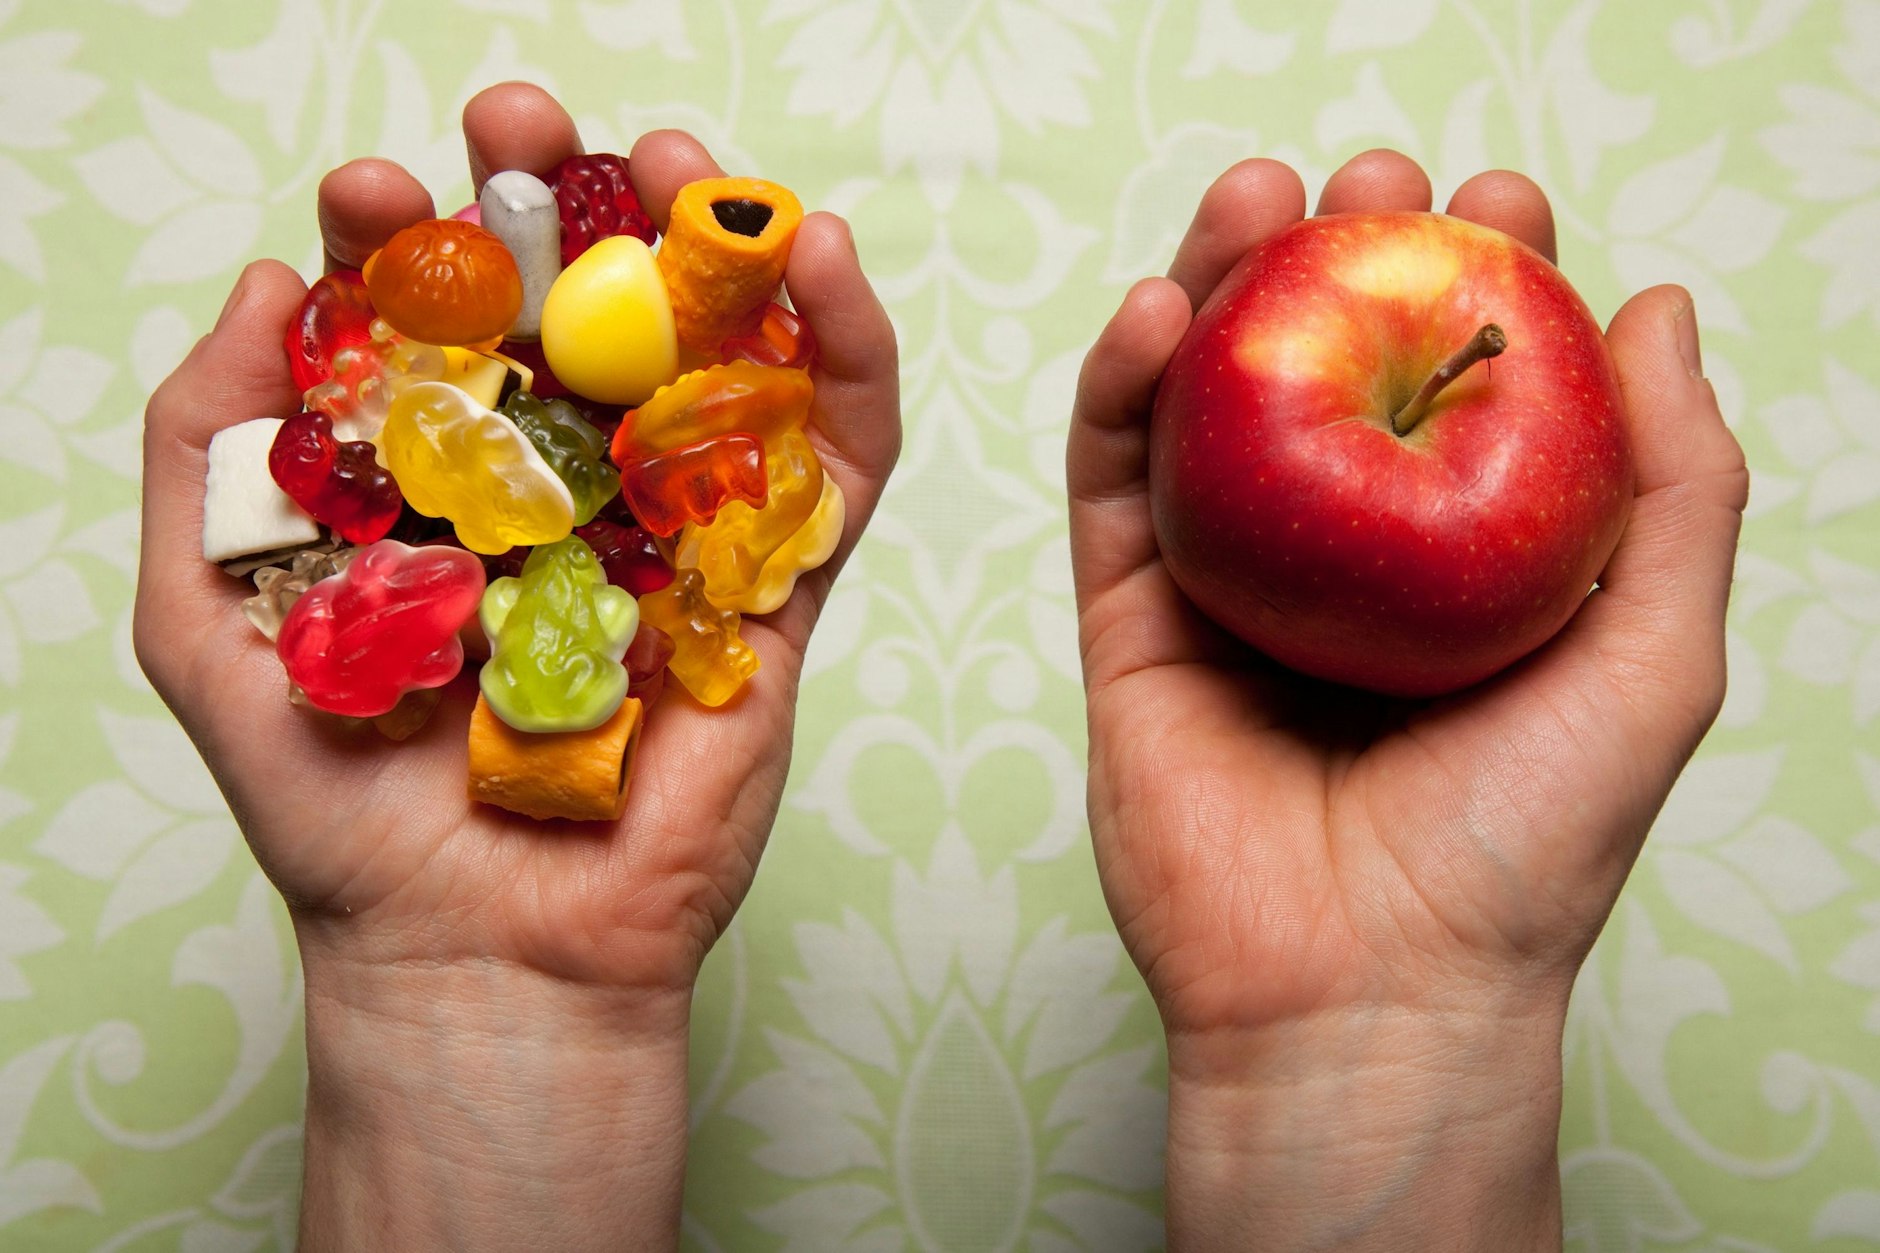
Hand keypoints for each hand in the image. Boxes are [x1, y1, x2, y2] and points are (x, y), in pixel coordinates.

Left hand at [135, 84, 899, 1250]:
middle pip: (582, 308)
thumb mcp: (208, 628)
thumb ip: (203, 457)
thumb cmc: (341, 815)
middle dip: (561, 197)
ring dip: (713, 240)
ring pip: (719, 357)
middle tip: (528, 122)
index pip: (432, 319)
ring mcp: (681, 534)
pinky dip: (852, 357)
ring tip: (679, 159)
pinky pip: (840, 463)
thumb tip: (261, 286)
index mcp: (442, 482)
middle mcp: (568, 489)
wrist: (478, 956)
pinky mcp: (779, 594)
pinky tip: (820, 256)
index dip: (405, 233)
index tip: (372, 187)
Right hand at [1069, 150, 1745, 1249]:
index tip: (1499, 199)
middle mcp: (1339, 563)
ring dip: (1220, 284)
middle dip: (1342, 258)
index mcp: (1458, 566)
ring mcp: (1226, 586)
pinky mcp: (1131, 623)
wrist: (1370, 994)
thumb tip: (1658, 311)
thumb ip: (1677, 486)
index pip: (1461, 388)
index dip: (1476, 281)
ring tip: (1257, 193)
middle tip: (1372, 180)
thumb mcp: (1654, 656)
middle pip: (1323, 373)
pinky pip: (1109, 484)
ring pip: (1206, 406)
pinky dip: (1118, 386)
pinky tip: (1158, 307)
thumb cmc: (1525, 848)